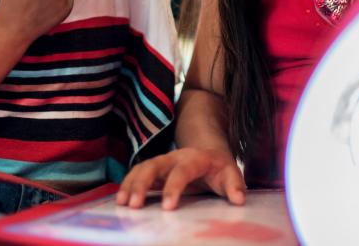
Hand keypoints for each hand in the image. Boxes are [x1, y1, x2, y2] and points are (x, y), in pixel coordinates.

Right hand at [116, 148, 245, 209]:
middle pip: (154, 165)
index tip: (167, 207)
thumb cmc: (219, 168)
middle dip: (142, 183)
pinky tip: (120, 200)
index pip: (182, 171)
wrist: (209, 152)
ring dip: (130, 184)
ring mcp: (162, 162)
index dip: (173, 187)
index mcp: (195, 158)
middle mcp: (174, 157)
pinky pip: (137, 174)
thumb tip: (239, 199)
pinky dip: (127, 185)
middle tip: (134, 205)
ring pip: (142, 168)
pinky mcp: (154, 169)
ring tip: (122, 203)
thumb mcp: (230, 173)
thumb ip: (235, 186)